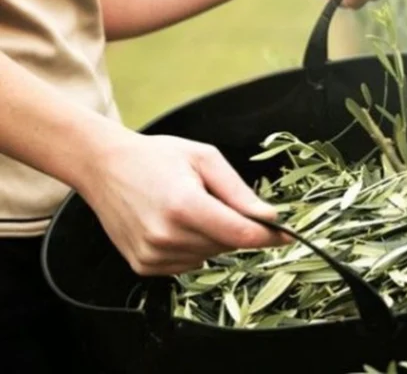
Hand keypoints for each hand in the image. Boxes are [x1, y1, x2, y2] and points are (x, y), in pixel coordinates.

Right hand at [77, 133, 288, 275]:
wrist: (103, 167)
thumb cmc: (157, 157)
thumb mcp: (204, 159)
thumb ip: (238, 191)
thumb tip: (269, 217)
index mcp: (184, 205)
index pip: (240, 234)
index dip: (268, 236)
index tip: (286, 234)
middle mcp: (167, 235)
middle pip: (227, 246)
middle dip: (233, 227)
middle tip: (215, 200)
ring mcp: (152, 254)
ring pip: (209, 257)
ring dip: (211, 237)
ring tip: (189, 208)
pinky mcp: (143, 266)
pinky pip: (187, 265)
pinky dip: (191, 248)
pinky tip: (175, 224)